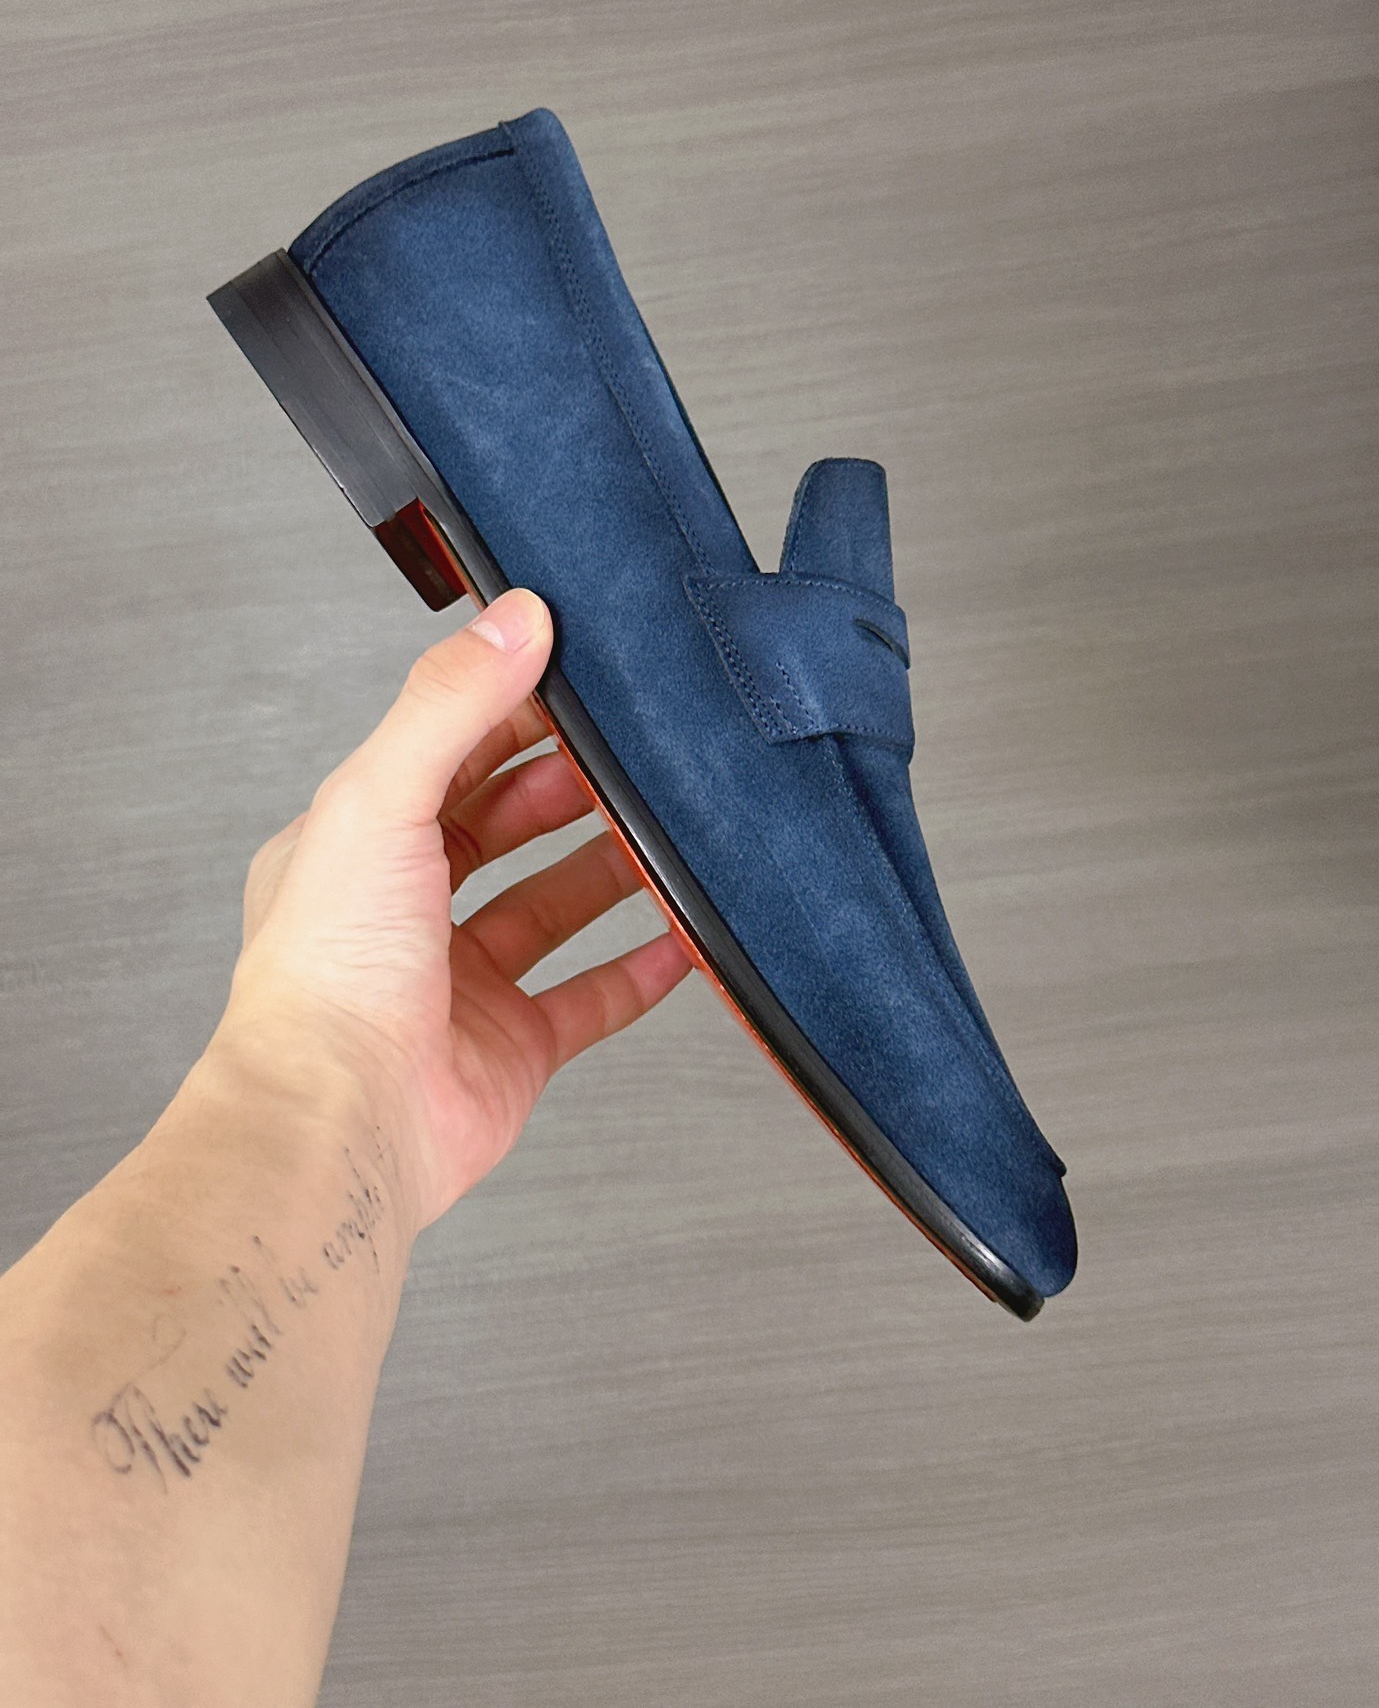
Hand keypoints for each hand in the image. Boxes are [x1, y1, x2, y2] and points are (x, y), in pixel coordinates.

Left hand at [207, 587, 692, 1234]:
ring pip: (552, 908)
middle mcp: (402, 914)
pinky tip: (688, 940)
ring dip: (611, 871)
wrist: (341, 1123)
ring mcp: (458, 985)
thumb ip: (451, 704)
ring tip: (672, 833)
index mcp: (354, 847)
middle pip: (501, 830)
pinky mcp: (510, 1050)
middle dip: (566, 791)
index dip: (508, 717)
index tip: (578, 681)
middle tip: (634, 756)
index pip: (443, 757)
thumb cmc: (329, 972)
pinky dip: (642, 969)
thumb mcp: (379, 798)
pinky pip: (591, 999)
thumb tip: (516, 614)